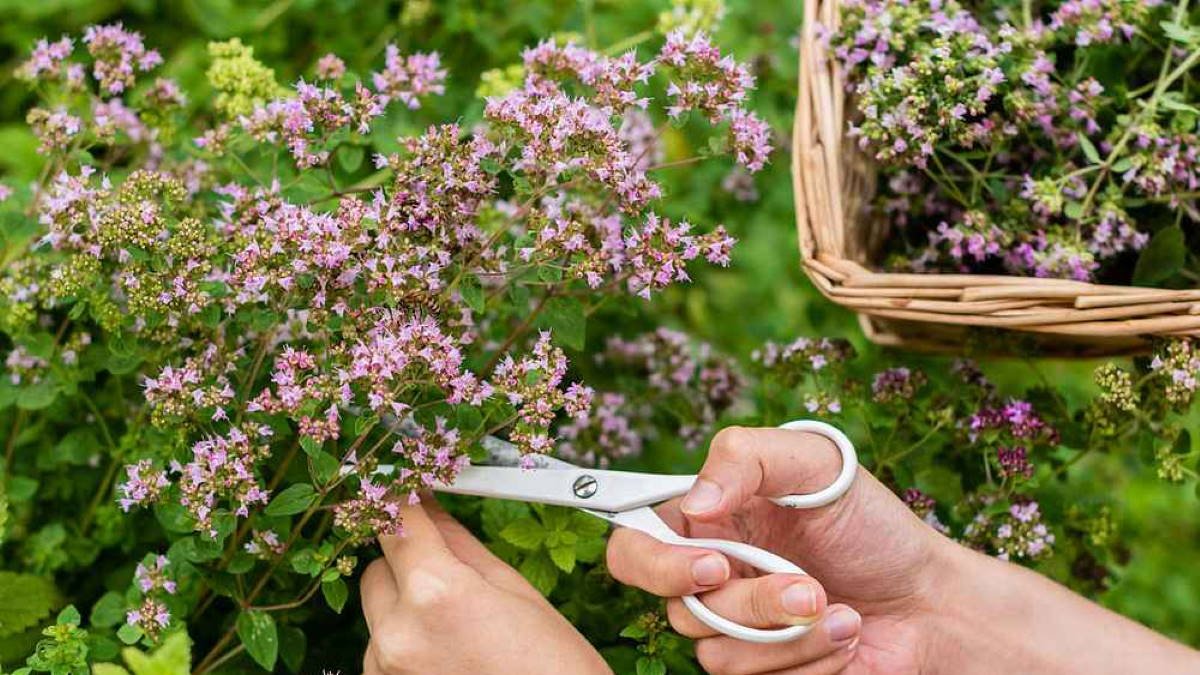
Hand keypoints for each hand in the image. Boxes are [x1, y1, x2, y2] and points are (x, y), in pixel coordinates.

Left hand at [361, 498, 611, 674]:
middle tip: (453, 577)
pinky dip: (408, 644)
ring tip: (460, 631)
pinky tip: (450, 656)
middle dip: (408, 562)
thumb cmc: (553, 669)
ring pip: (379, 612)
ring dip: (407, 608)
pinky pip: (382, 650)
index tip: (405, 490)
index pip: (395, 521)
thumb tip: (430, 506)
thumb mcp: (515, 591)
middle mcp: (398, 633)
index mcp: (436, 593)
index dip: (400, 499)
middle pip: (379, 568)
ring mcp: (385, 671)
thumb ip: (459, 544)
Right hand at [605, 426, 948, 674]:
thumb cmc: (873, 527)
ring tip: (839, 608)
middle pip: (676, 606)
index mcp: (707, 520)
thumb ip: (746, 458)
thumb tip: (694, 502)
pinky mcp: (762, 671)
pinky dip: (810, 658)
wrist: (932, 601)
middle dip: (749, 603)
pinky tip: (845, 634)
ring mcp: (735, 628)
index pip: (634, 544)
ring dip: (789, 633)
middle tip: (806, 589)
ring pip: (716, 651)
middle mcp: (710, 576)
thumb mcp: (818, 463)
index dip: (653, 561)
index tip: (713, 565)